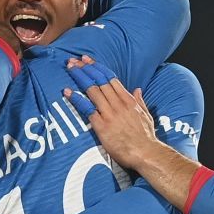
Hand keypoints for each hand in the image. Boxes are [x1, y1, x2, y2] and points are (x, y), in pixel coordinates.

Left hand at [65, 56, 157, 171]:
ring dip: (80, 77)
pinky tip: (67, 91)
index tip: (87, 60)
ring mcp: (110, 114)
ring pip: (92, 90)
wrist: (146, 153)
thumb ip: (140, 101)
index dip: (97, 67)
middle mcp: (118, 103)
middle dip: (85, 68)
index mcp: (129, 100)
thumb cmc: (146, 137)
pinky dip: (76, 99)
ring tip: (69, 68)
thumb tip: (137, 89)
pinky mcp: (102, 126)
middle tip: (73, 60)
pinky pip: (87, 109)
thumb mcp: (146, 115)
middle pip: (99, 80)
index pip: (110, 78)